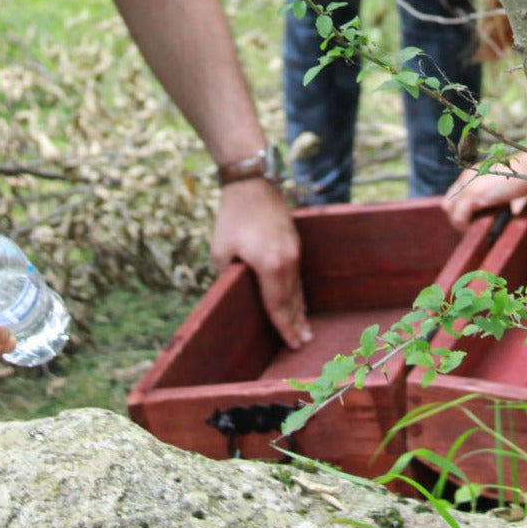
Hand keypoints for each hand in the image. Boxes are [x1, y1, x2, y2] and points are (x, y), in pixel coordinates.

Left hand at [212, 178, 310, 349]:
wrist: (252, 183)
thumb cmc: (233, 216)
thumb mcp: (220, 250)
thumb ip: (226, 275)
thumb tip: (230, 290)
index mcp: (269, 266)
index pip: (277, 305)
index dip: (283, 327)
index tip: (292, 344)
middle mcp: (287, 261)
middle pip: (292, 300)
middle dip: (296, 323)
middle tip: (302, 343)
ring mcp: (294, 250)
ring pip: (298, 287)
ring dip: (300, 309)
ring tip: (305, 329)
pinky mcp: (294, 241)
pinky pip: (298, 274)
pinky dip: (299, 291)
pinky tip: (299, 298)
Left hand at [443, 150, 526, 232]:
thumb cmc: (521, 177)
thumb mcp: (499, 184)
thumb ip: (490, 193)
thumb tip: (490, 210)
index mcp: (470, 175)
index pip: (453, 195)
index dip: (459, 211)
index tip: (470, 222)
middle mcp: (465, 178)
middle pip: (447, 203)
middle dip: (456, 219)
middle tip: (470, 230)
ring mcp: (467, 186)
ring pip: (450, 210)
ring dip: (459, 224)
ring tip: (473, 232)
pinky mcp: (473, 195)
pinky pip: (459, 217)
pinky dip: (464, 227)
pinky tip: (477, 231)